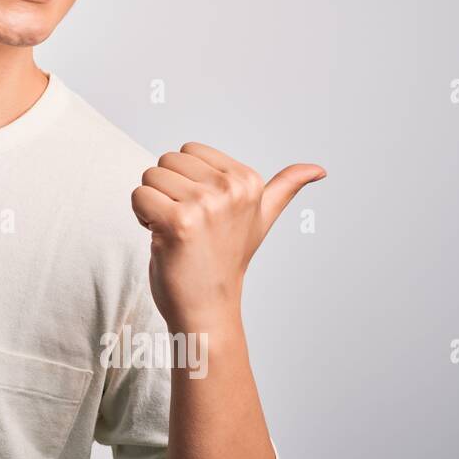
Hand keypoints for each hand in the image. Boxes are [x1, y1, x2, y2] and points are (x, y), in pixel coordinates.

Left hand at [130, 142, 325, 330]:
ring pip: (149, 177)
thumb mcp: (262, 219)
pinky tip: (161, 238)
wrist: (209, 308)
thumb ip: (285, 188)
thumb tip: (319, 169)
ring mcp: (206, 205)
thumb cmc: (226, 261)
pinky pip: (139, 196)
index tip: (201, 211)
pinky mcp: (178, 222)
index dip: (185, 180)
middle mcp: (231, 189)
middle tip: (186, 224)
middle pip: (166, 160)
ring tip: (175, 232)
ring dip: (152, 205)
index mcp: (249, 181)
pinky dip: (141, 217)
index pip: (188, 151)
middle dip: (166, 191)